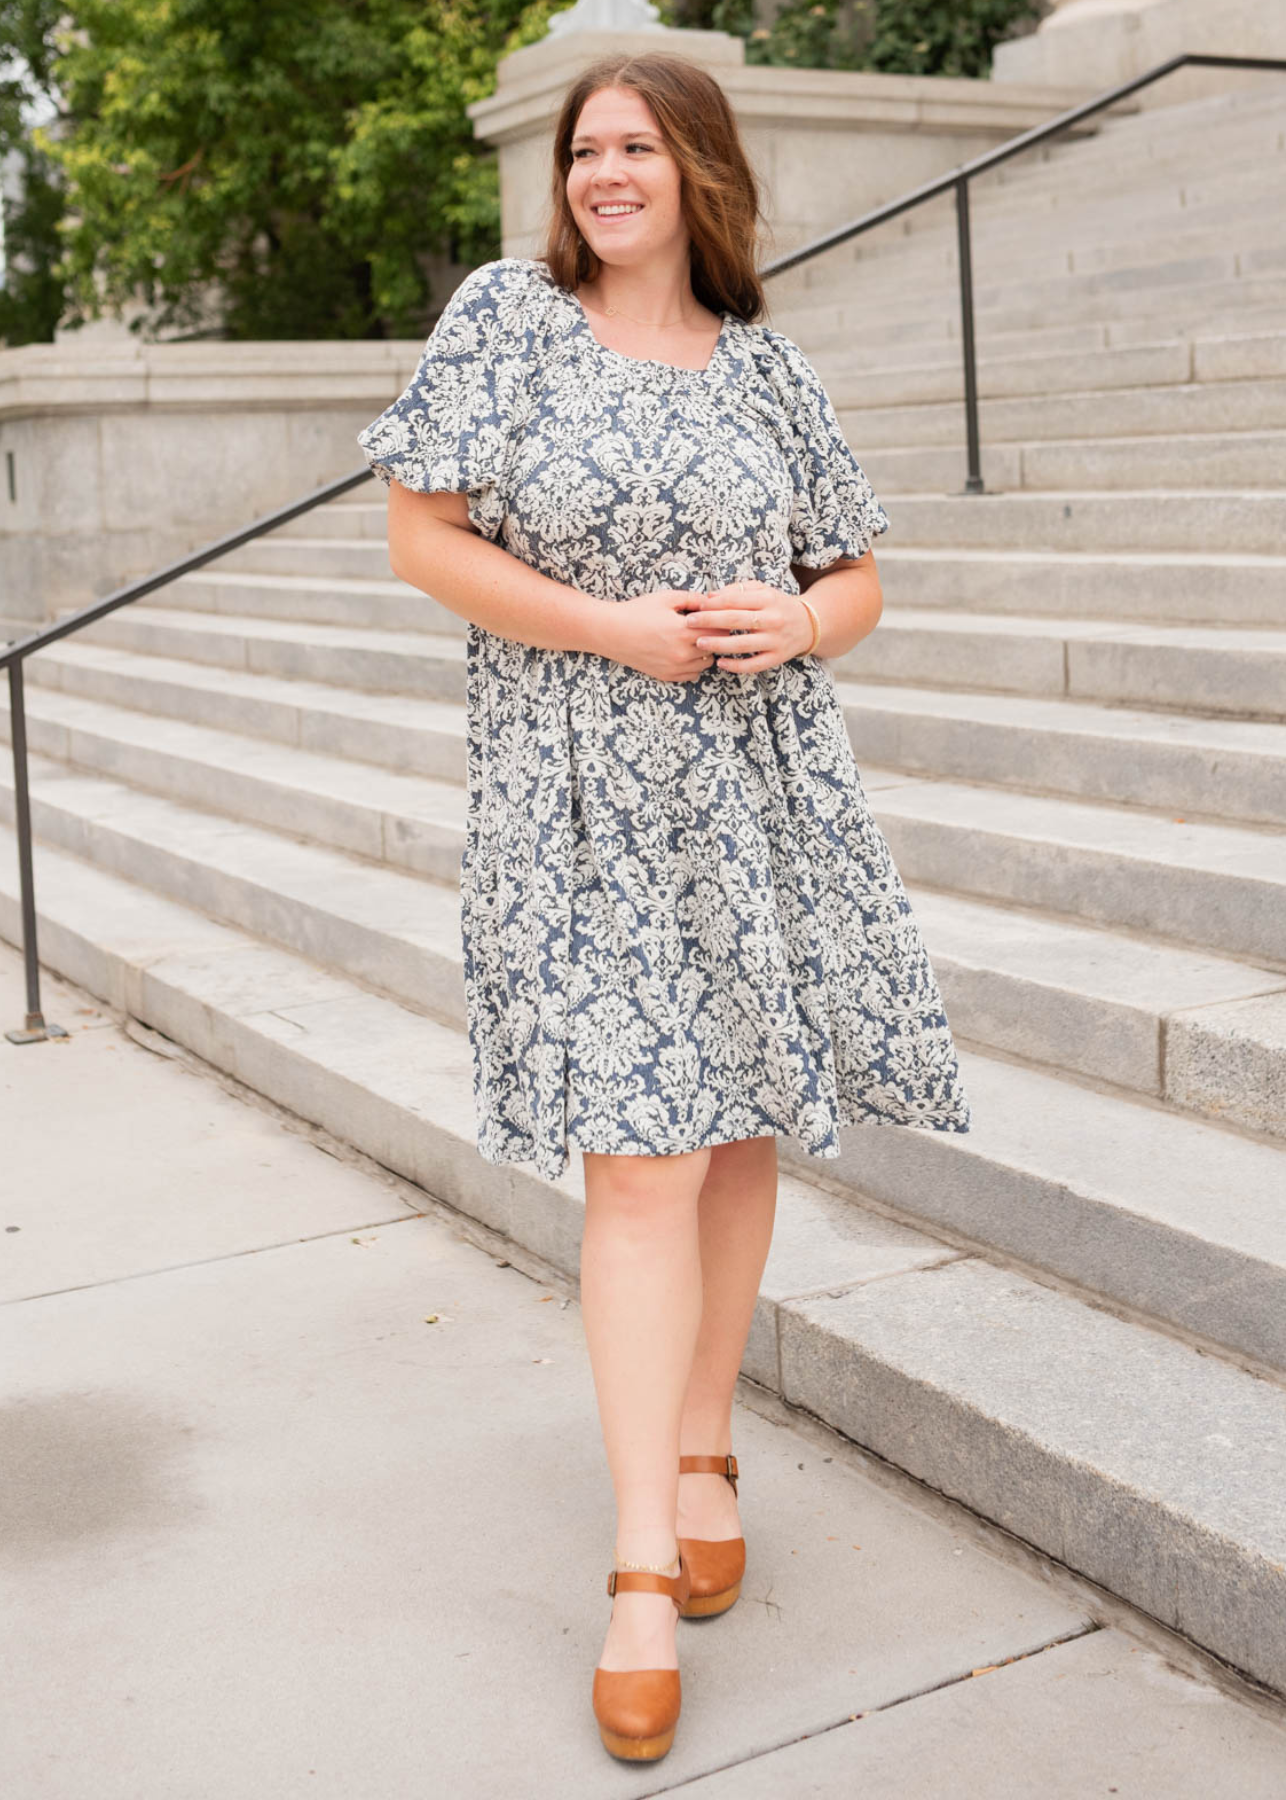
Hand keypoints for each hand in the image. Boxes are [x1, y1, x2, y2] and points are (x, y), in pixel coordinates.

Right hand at [598, 587, 720, 684]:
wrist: (611, 632)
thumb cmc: (637, 612)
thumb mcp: (666, 598)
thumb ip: (693, 599)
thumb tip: (713, 602)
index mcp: (683, 631)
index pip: (719, 630)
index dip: (721, 622)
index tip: (717, 617)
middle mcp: (681, 653)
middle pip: (715, 648)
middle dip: (715, 637)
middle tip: (707, 627)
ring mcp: (674, 667)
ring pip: (706, 663)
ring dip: (705, 652)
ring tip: (694, 640)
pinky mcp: (667, 676)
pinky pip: (693, 675)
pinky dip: (694, 665)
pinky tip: (685, 652)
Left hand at [682, 580, 815, 674]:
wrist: (808, 624)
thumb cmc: (777, 605)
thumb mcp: (762, 590)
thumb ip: (737, 591)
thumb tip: (710, 596)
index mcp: (767, 599)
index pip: (735, 600)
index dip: (714, 603)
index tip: (696, 606)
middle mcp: (772, 619)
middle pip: (736, 620)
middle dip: (710, 621)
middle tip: (689, 622)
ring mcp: (775, 640)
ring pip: (743, 644)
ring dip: (719, 644)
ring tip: (699, 643)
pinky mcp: (777, 658)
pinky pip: (754, 665)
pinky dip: (737, 666)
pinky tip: (721, 663)